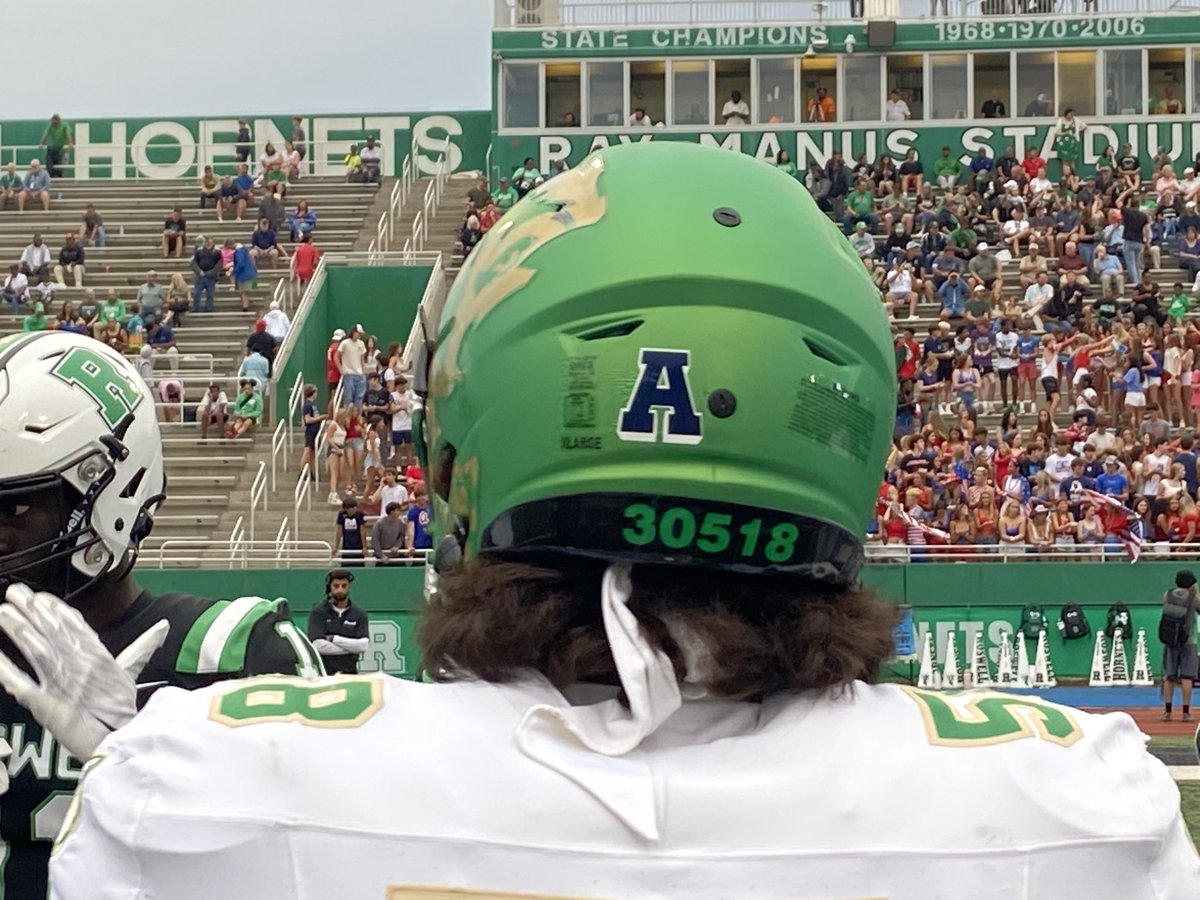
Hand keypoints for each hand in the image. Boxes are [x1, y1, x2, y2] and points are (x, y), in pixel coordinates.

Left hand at [0, 585, 167, 759]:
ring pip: (37, 650)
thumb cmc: (124, 715)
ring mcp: (62, 684)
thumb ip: (141, 649)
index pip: (76, 627)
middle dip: (33, 611)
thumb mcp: (132, 677)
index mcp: (100, 658)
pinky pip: (21, 683)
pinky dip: (6, 669)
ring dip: (19, 630)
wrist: (118, 742)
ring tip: (4, 612)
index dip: (58, 610)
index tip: (43, 597)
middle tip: (15, 592)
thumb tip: (162, 626)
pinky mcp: (45, 704)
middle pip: (53, 632)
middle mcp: (80, 667)